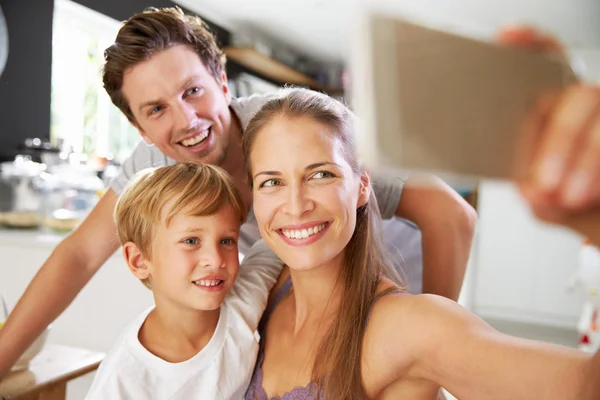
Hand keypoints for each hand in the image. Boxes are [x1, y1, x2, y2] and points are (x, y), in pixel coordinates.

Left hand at [498, 27, 599, 239]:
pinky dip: (598, 173)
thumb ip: (531, 190)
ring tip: (565, 198)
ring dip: (583, 163)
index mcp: (545, 101)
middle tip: (542, 185)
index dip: (527, 43)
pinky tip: (585, 196)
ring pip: (598, 124)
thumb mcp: (536, 192)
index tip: (506, 37)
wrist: (588, 209)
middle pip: (570, 98)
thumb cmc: (556, 193)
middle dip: (556, 144)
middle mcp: (580, 98)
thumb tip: (533, 192)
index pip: (540, 60)